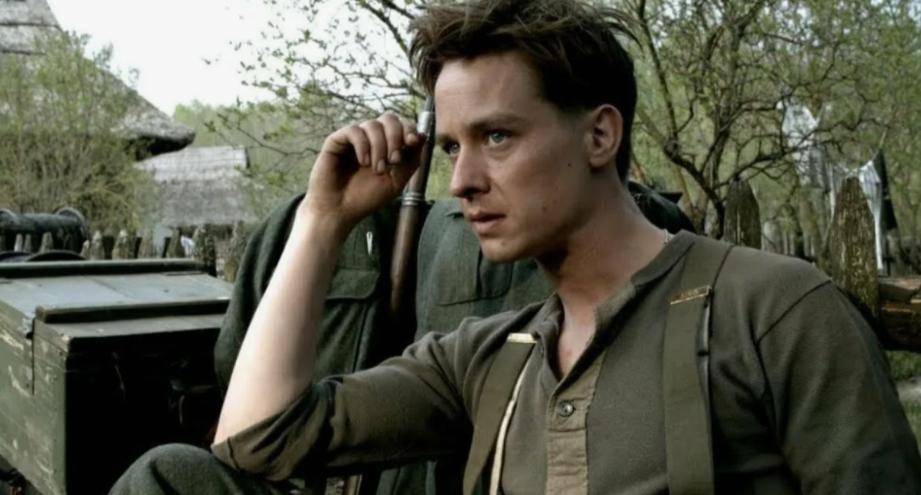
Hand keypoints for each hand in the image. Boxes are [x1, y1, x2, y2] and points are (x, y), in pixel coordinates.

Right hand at [303, 112, 424, 226]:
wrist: (340, 211)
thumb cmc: (366, 198)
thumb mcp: (397, 181)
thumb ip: (412, 160)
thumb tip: (423, 136)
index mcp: (386, 146)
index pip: (401, 125)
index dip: (410, 129)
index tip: (413, 142)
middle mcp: (370, 139)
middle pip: (389, 118)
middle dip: (396, 136)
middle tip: (394, 160)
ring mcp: (354, 138)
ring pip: (372, 124)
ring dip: (380, 147)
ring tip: (376, 169)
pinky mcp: (337, 140)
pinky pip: (354, 130)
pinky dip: (363, 145)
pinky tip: (363, 162)